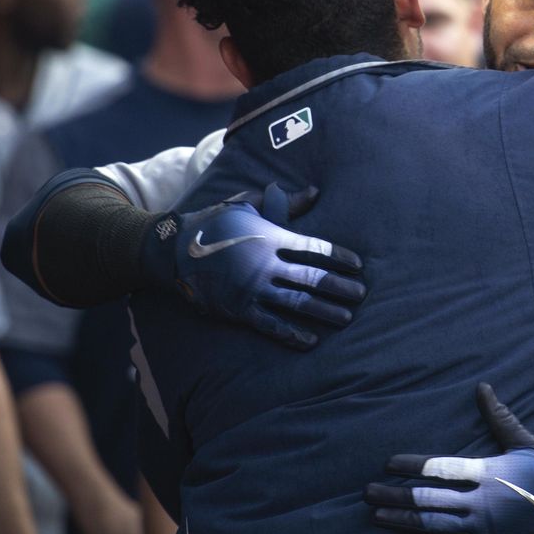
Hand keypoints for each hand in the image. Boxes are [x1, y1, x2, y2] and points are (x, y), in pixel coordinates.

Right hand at [144, 182, 365, 349]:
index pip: (315, 248)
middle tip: (361, 294)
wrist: (173, 251)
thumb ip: (284, 202)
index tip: (358, 265)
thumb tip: (315, 192)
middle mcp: (266, 265)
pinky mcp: (239, 310)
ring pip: (297, 303)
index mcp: (271, 237)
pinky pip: (272, 325)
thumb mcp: (248, 204)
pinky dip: (292, 334)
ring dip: (324, 311)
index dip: (339, 256)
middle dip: (339, 287)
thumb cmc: (215, 223)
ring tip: (346, 318)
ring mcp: (253, 290)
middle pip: (312, 278)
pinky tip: (311, 341)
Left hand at [365, 383, 533, 533]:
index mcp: (490, 472)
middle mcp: (483, 502)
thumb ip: (500, 418)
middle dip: (395, 495)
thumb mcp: (527, 444)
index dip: (412, 466)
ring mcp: (484, 529)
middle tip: (367, 492)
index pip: (441, 468)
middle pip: (429, 499)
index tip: (388, 464)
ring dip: (401, 521)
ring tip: (376, 516)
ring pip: (433, 526)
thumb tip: (482, 387)